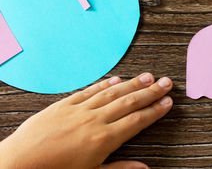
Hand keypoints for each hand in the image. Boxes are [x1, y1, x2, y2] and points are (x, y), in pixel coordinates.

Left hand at [0, 73, 173, 168]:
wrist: (19, 164)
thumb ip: (120, 168)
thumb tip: (144, 168)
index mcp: (103, 140)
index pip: (137, 120)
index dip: (155, 110)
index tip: (167, 101)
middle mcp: (95, 120)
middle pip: (130, 102)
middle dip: (151, 91)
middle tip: (166, 82)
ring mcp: (80, 109)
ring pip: (112, 92)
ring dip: (132, 83)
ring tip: (148, 76)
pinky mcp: (65, 104)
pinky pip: (89, 91)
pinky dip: (104, 84)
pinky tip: (116, 79)